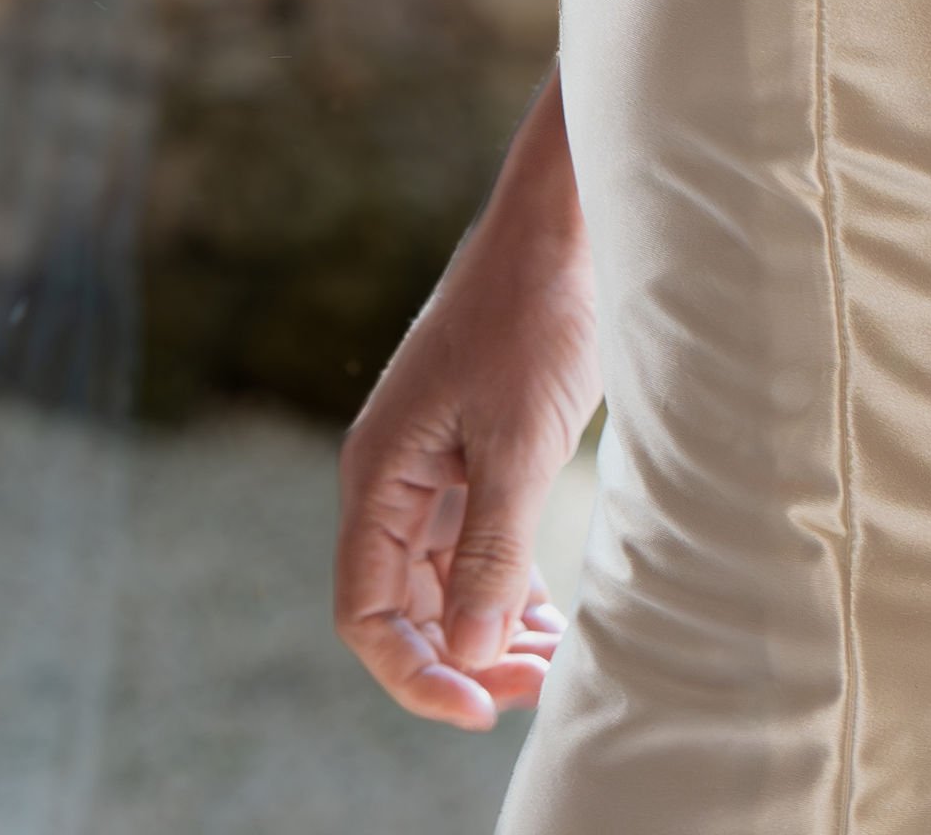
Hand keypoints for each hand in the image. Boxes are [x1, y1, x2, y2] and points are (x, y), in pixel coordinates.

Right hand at [334, 64, 600, 728]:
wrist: (563, 226)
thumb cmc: (535, 315)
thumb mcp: (519, 440)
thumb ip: (491, 549)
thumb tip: (471, 654)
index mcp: (380, 474)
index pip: (367, 610)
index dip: (415, 671)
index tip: (481, 705)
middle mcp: (395, 478)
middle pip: (407, 605)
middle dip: (463, 658)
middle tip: (538, 686)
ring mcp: (436, 467)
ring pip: (447, 582)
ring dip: (491, 631)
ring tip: (552, 666)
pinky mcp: (478, 454)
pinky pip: (478, 547)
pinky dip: (509, 590)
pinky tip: (550, 623)